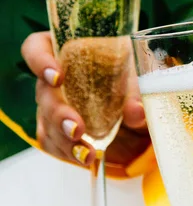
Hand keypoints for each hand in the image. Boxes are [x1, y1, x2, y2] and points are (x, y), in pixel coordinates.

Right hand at [21, 31, 149, 166]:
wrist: (140, 104)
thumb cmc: (134, 77)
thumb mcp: (141, 78)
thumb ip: (138, 91)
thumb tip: (135, 111)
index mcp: (70, 50)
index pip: (38, 47)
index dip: (39, 60)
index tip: (57, 76)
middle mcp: (56, 77)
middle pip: (43, 92)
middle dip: (58, 113)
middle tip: (77, 128)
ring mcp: (55, 104)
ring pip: (46, 121)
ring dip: (63, 139)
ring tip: (87, 153)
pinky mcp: (59, 128)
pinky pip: (52, 141)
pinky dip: (67, 152)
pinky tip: (85, 157)